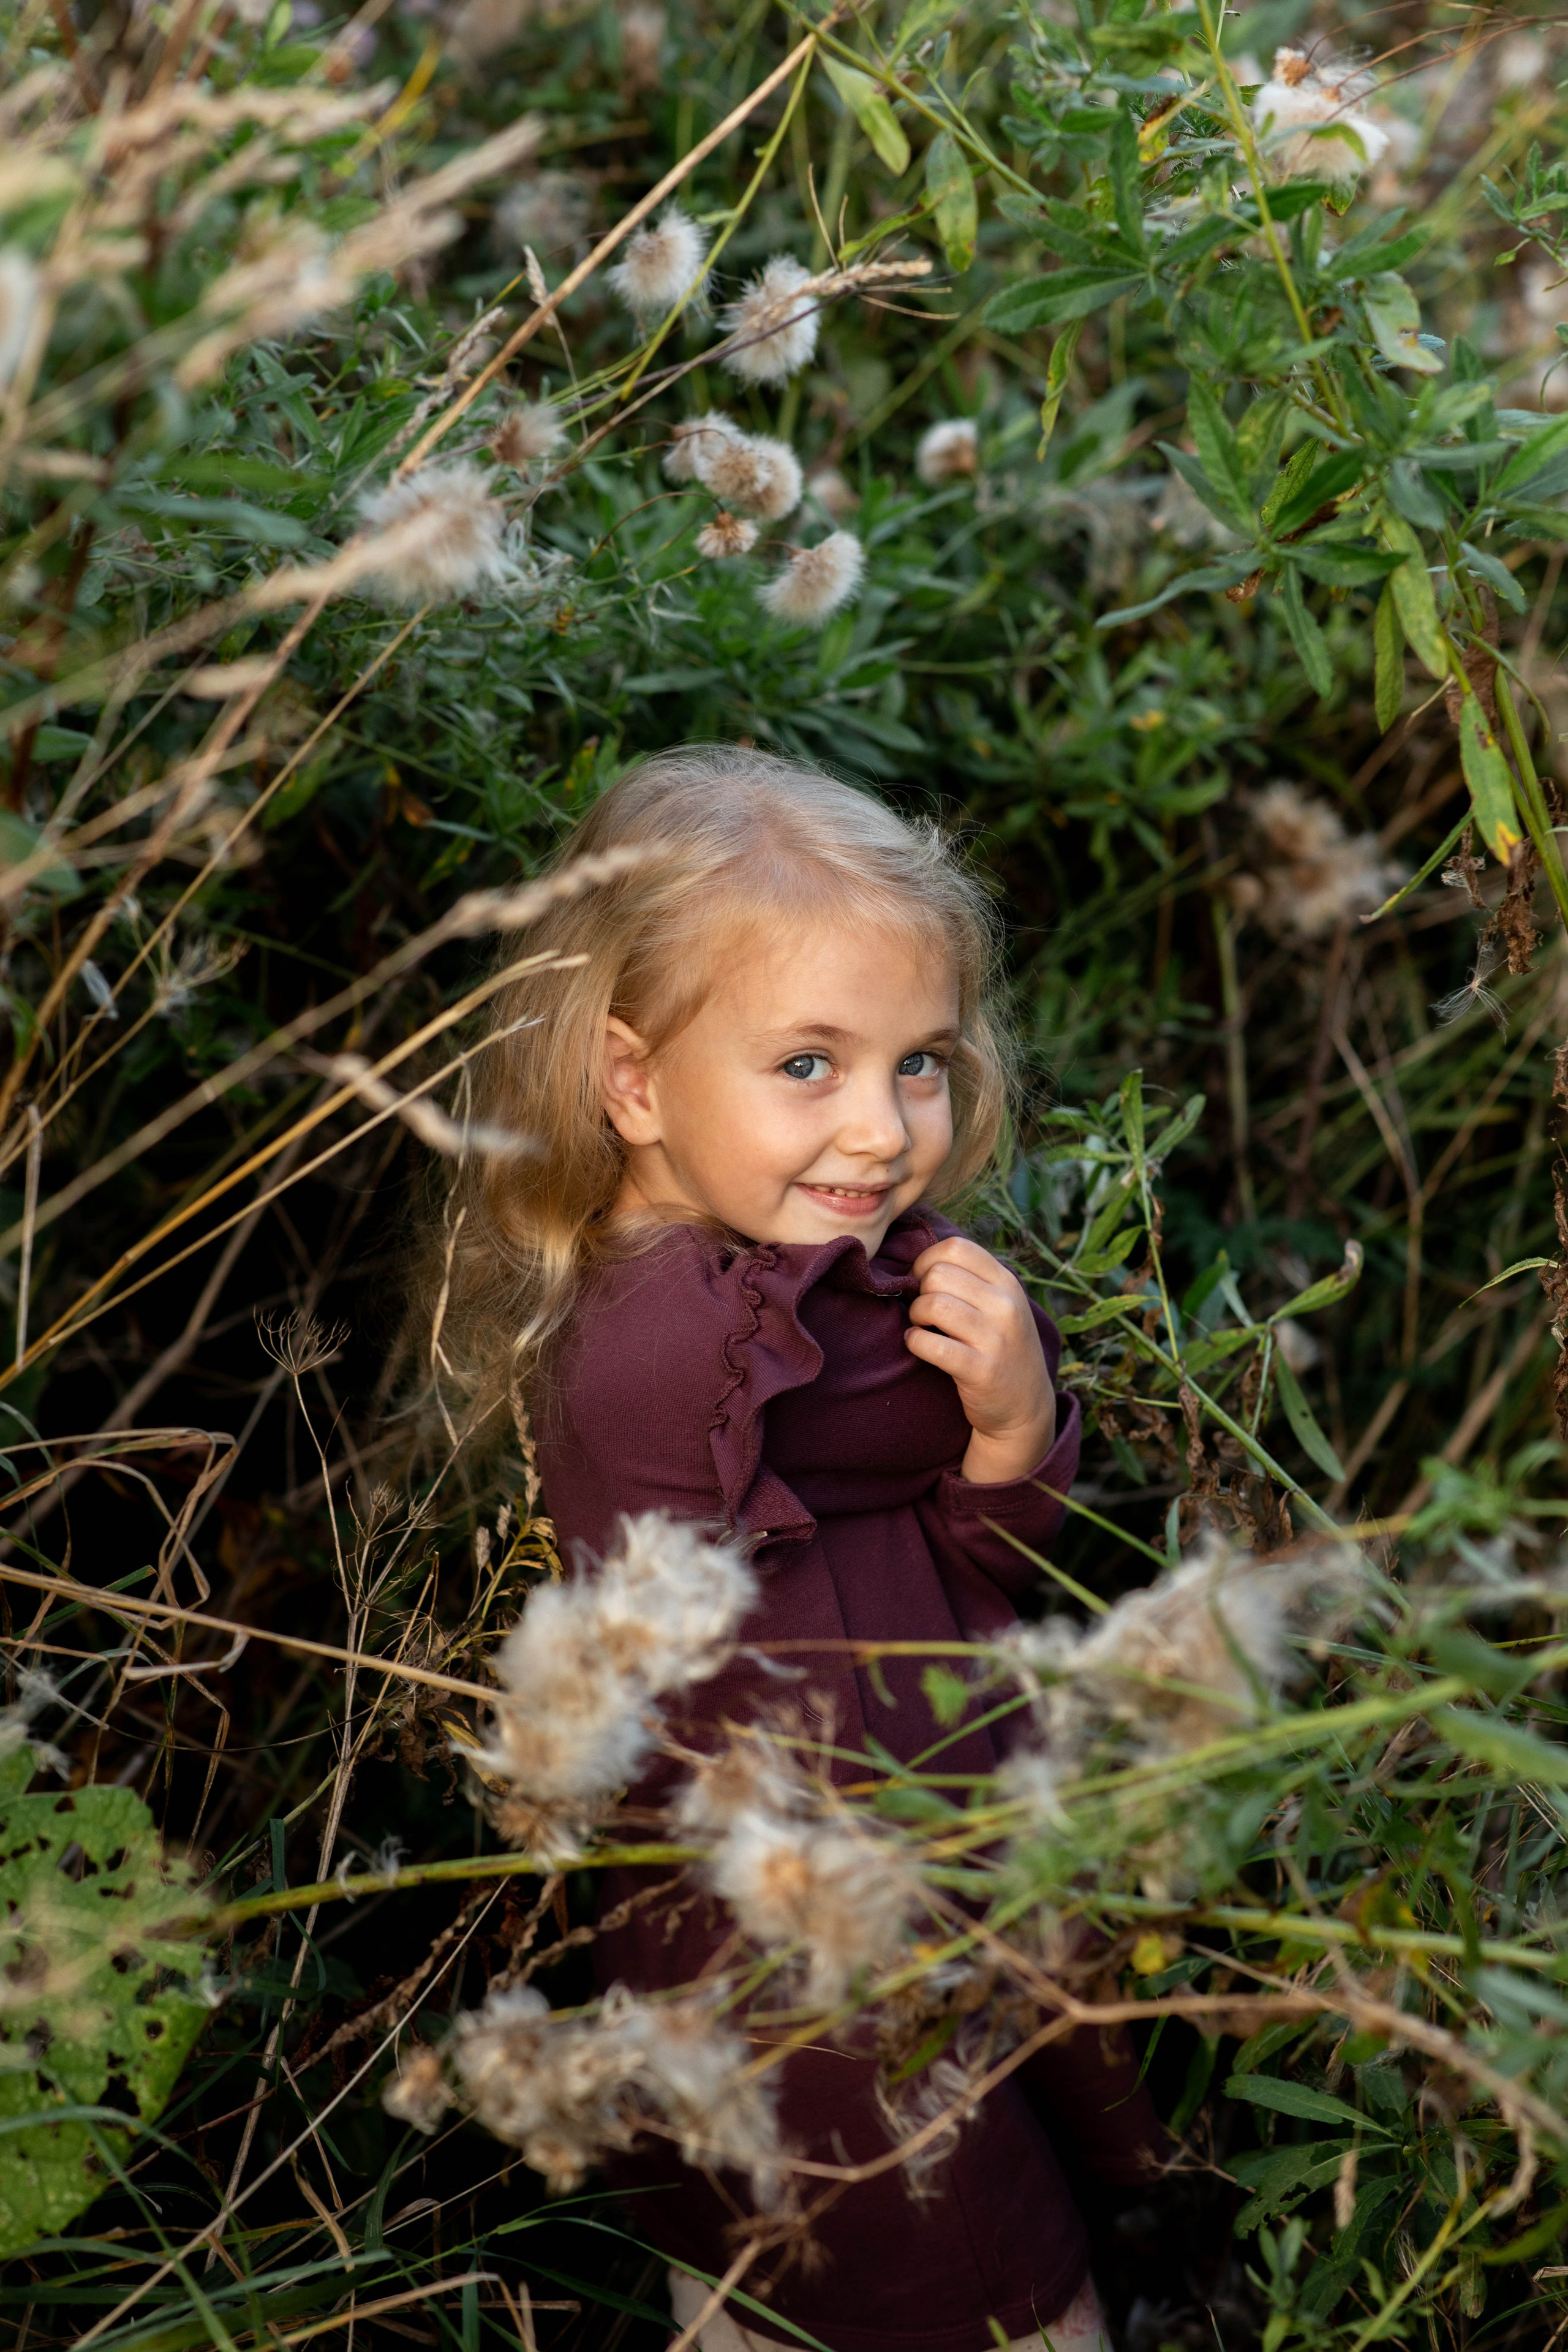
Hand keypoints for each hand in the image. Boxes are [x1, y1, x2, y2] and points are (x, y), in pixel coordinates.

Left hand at [905, 1236, 1055, 1483]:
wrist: (1026, 1406)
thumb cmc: (1000, 1348)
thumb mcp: (1000, 1306)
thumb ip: (971, 1280)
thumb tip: (916, 1261)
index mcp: (1007, 1283)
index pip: (956, 1248)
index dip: (926, 1260)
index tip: (922, 1281)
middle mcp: (1005, 1306)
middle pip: (939, 1274)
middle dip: (919, 1290)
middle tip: (922, 1310)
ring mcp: (995, 1338)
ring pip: (933, 1304)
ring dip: (915, 1315)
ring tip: (921, 1326)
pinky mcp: (981, 1370)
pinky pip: (931, 1344)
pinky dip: (914, 1342)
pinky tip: (918, 1345)